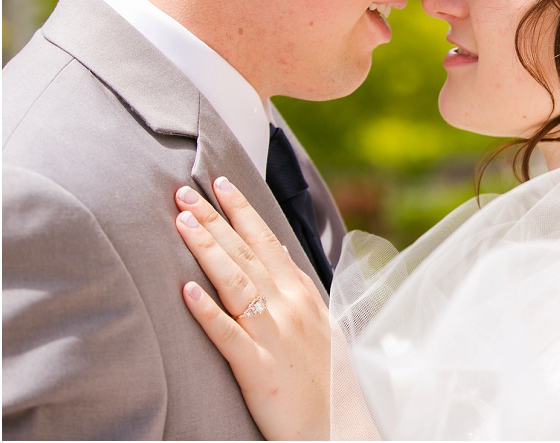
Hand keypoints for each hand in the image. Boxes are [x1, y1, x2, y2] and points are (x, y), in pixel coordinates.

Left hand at [175, 177, 330, 439]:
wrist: (335, 426)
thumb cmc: (323, 377)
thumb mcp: (318, 323)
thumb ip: (295, 293)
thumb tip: (274, 265)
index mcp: (302, 294)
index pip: (268, 241)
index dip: (242, 211)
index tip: (220, 184)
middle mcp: (289, 306)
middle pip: (246, 253)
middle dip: (214, 219)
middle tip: (185, 192)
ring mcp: (274, 334)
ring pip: (236, 282)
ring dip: (207, 249)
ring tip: (181, 222)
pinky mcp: (257, 367)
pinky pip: (228, 334)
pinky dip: (207, 311)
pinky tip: (186, 291)